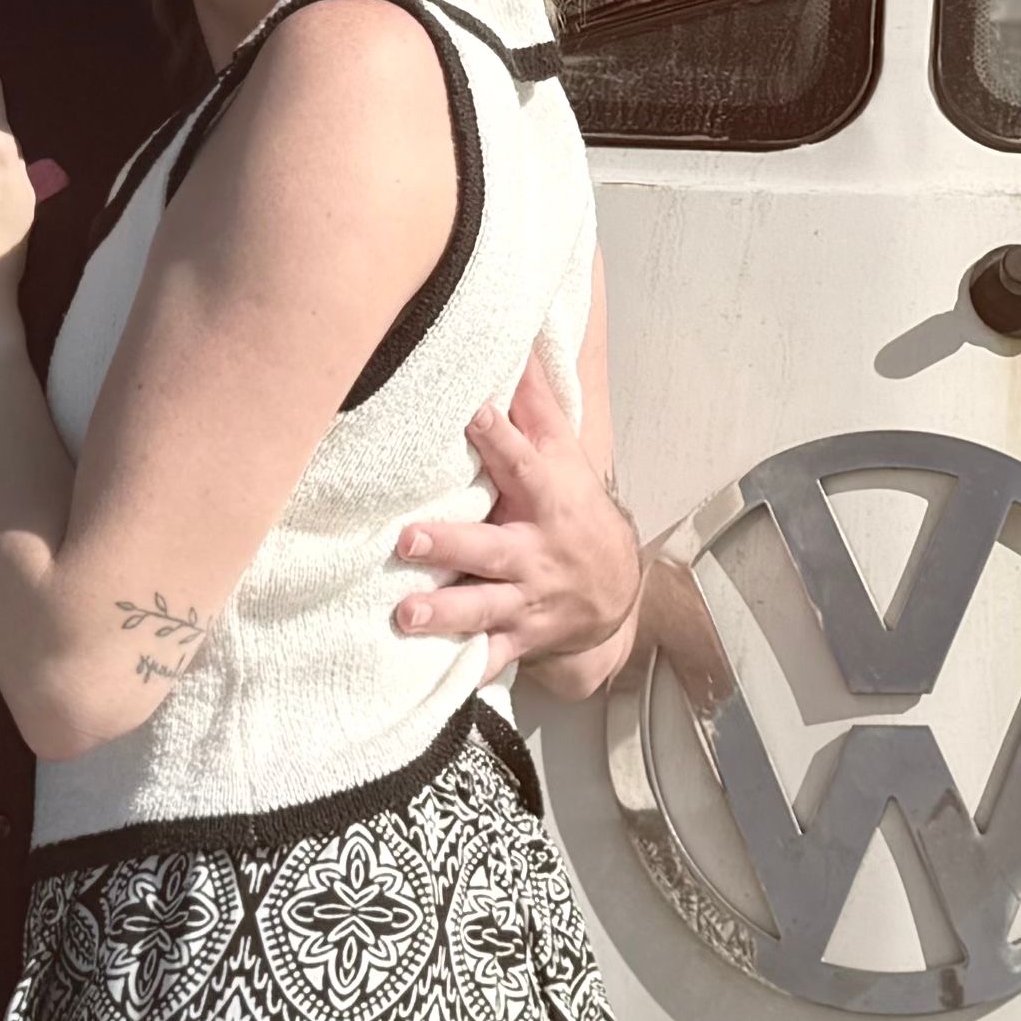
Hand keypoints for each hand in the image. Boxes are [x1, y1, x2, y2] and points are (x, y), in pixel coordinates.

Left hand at [395, 354, 640, 682]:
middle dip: (451, 546)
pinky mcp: (518, 639)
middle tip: (408, 540)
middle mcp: (535, 552)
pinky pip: (493, 659)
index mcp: (547, 498)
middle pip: (491, 548)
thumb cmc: (574, 512)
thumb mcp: (566, 456)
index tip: (473, 412)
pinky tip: (435, 680)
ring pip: (483, 608)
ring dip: (445, 612)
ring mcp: (526, 600)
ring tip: (406, 614)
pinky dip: (468, 670)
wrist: (614, 593)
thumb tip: (514, 339)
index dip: (499, 436)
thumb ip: (534, 405)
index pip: (522, 461)